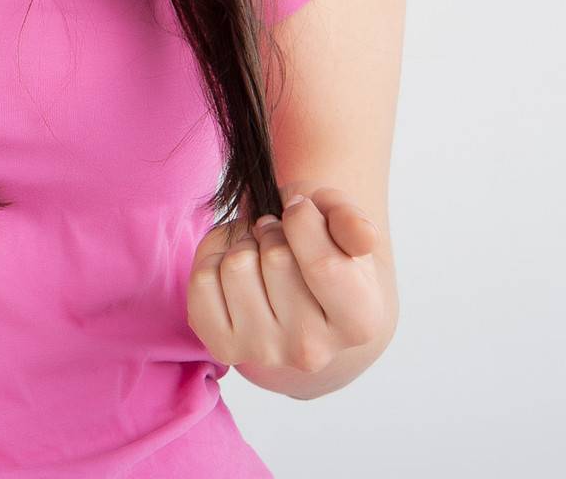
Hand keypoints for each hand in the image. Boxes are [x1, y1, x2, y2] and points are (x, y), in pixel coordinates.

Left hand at [186, 185, 390, 377]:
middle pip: (275, 260)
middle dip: (271, 231)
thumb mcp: (340, 219)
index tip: (299, 211)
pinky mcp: (224, 347)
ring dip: (243, 245)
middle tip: (279, 239)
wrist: (289, 277)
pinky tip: (235, 272)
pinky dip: (212, 260)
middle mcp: (314, 350)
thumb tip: (363, 237)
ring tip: (258, 255)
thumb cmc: (318, 241)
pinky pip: (202, 282)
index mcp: (359, 321)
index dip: (302, 219)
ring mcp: (266, 353)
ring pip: (236, 267)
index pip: (324, 265)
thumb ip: (354, 222)